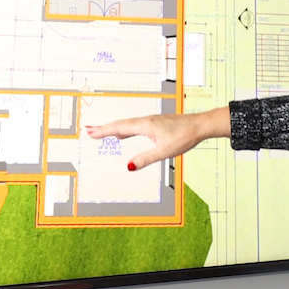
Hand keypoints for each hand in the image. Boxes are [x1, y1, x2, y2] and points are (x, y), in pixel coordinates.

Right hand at [85, 107, 229, 169]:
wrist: (199, 126)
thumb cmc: (184, 136)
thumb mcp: (164, 151)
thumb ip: (145, 159)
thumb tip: (128, 167)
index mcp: (145, 126)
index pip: (120, 128)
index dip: (104, 131)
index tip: (91, 132)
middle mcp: (146, 121)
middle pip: (120, 124)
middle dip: (104, 128)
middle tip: (89, 130)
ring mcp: (150, 121)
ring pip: (127, 124)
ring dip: (113, 128)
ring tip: (100, 132)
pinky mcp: (155, 123)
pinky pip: (134, 125)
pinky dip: (124, 129)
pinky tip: (123, 134)